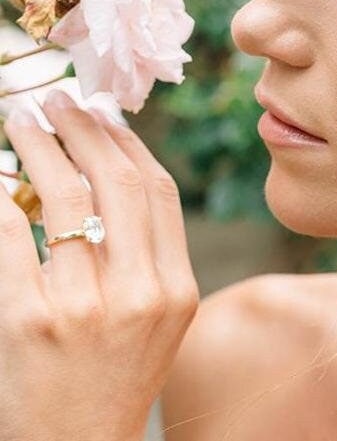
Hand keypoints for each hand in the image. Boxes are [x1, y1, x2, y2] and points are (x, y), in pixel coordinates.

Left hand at [0, 89, 199, 440]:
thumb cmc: (112, 380)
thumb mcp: (156, 320)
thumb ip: (145, 252)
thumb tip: (107, 172)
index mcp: (175, 289)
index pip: (157, 191)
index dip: (129, 143)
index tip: (104, 115)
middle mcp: (138, 292)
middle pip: (117, 182)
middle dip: (86, 130)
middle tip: (60, 102)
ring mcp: (83, 306)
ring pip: (65, 196)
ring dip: (41, 147)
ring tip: (24, 122)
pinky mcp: (27, 321)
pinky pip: (12, 233)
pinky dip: (1, 193)